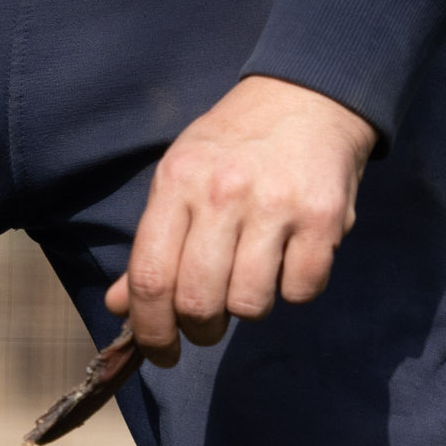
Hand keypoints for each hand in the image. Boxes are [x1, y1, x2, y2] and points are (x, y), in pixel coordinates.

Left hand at [108, 75, 374, 364]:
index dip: (150, 330)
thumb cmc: (232, 148)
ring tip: (248, 284)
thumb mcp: (178, 179)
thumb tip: (119, 306)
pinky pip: (301, 289)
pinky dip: (293, 291)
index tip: (159, 351)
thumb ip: (151, 244)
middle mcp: (223, 194)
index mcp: (176, 185)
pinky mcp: (326, 215)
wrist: (308, 94)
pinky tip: (288, 264)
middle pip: (198, 301)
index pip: (151, 279)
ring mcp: (277, 204)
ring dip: (246, 311)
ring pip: (250, 303)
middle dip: (199, 330)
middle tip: (206, 326)